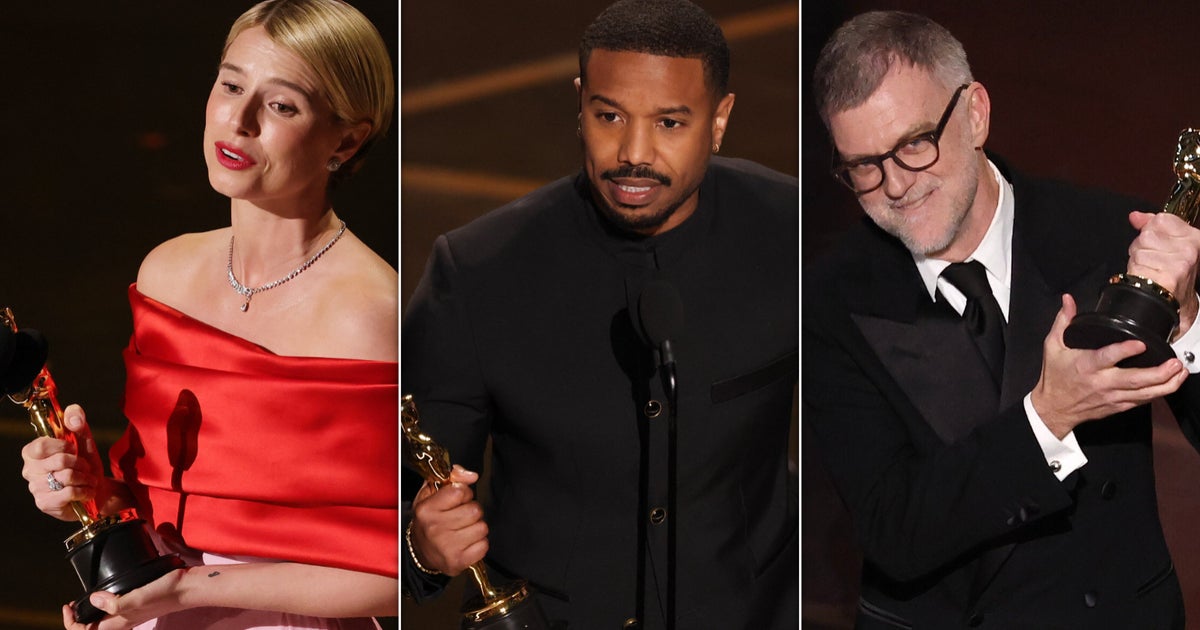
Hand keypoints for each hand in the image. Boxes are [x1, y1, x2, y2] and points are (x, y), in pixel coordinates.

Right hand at [21, 404, 105, 520]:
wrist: (95, 490)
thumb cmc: (84, 464)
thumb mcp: (84, 440)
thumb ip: (77, 422)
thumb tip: (73, 415)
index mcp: (33, 452)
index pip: (40, 445)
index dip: (62, 446)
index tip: (73, 449)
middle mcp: (29, 470)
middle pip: (59, 461)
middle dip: (80, 463)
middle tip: (85, 468)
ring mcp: (35, 488)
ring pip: (66, 477)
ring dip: (85, 478)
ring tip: (88, 480)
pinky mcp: (44, 503)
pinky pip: (69, 492)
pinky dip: (84, 491)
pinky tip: (86, 492)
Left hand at [61, 568, 187, 629]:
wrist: (188, 588)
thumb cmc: (166, 592)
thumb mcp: (139, 596)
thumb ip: (116, 602)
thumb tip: (93, 600)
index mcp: (120, 621)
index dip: (72, 623)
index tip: (69, 606)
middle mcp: (123, 620)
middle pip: (93, 628)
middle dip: (78, 620)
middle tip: (72, 605)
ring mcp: (130, 613)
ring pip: (103, 620)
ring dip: (90, 614)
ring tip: (84, 601)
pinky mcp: (137, 604)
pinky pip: (114, 610)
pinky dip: (104, 606)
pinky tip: (107, 594)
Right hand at [410, 465, 487, 575]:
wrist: (421, 553)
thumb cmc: (429, 521)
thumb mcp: (432, 494)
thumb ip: (452, 477)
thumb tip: (472, 476)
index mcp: (427, 510)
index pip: (460, 492)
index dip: (464, 494)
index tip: (457, 500)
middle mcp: (435, 528)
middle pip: (475, 510)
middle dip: (472, 511)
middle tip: (461, 516)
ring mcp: (447, 546)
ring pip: (482, 528)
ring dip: (476, 527)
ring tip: (463, 530)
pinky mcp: (458, 561)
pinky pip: (484, 545)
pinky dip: (479, 544)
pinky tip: (466, 543)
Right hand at [1033, 294, 1188, 437]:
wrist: (1054, 408)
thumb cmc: (1055, 377)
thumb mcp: (1053, 346)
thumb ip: (1063, 321)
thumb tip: (1068, 300)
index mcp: (1086, 365)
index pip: (1107, 358)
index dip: (1125, 351)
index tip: (1141, 344)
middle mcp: (1102, 382)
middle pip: (1134, 380)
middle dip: (1158, 372)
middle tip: (1174, 363)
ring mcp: (1112, 396)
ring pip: (1144, 393)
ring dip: (1166, 384)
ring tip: (1179, 372)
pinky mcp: (1118, 406)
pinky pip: (1142, 401)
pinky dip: (1159, 393)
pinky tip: (1171, 384)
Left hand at [1128, 211, 1199, 336]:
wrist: (1175, 301)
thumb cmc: (1171, 272)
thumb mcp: (1168, 245)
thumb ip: (1152, 226)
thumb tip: (1135, 216)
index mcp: (1192, 237)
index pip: (1160, 219)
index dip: (1149, 229)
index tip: (1155, 242)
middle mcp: (1189, 249)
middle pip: (1146, 235)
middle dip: (1141, 248)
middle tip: (1152, 261)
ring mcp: (1179, 263)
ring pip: (1139, 251)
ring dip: (1138, 261)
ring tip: (1150, 270)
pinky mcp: (1168, 277)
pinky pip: (1137, 266)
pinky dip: (1136, 273)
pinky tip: (1147, 279)